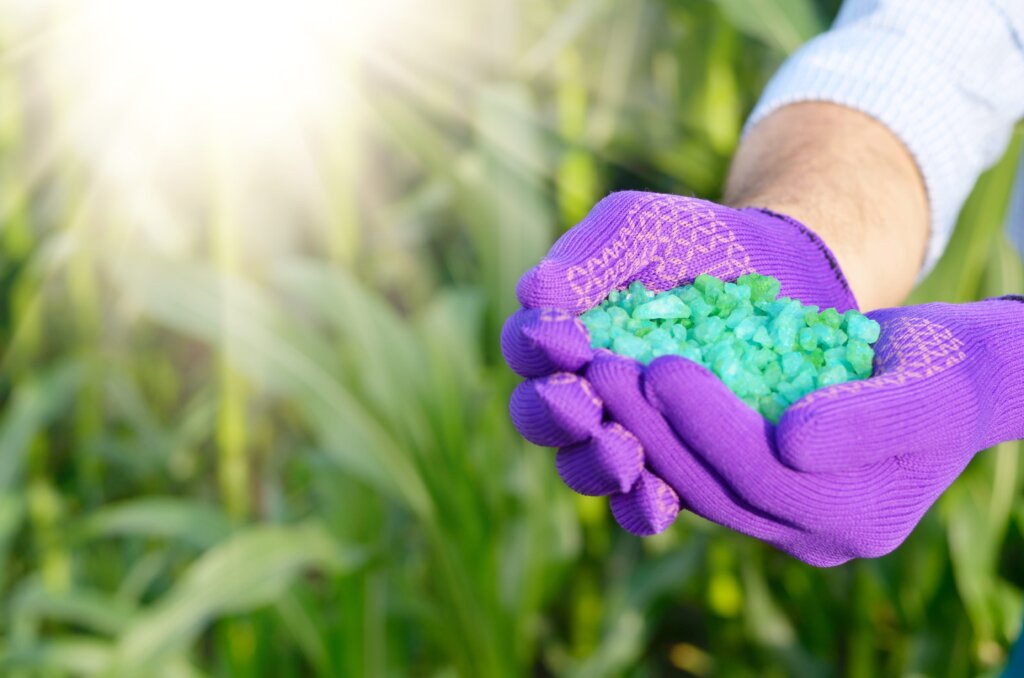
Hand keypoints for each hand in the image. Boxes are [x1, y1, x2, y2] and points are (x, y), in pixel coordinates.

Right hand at [503, 190, 858, 530]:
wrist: (786, 273)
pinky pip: (641, 504)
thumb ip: (590, 254)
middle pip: (540, 418)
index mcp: (561, 336)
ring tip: (621, 450)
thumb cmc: (698, 242)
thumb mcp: (642, 227)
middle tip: (583, 401)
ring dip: (594, 463)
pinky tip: (661, 497)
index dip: (536, 348)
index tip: (567, 336)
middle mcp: (583, 391)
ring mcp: (624, 434)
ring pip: (583, 468)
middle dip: (555, 413)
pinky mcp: (674, 469)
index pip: (526, 350)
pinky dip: (642, 506)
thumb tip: (535, 294)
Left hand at [583, 297, 1023, 565]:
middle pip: (715, 484)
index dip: (707, 422)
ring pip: (694, 482)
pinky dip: (658, 431)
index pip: (763, 473)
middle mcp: (813, 536)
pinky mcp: (758, 497)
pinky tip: (622, 389)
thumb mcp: (927, 388)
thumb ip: (867, 420)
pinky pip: (696, 470)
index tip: (659, 365)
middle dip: (655, 425)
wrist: (945, 383)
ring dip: (641, 428)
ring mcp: (782, 524)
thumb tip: (790, 443)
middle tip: (601, 366)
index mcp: (856, 516)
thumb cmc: (944, 374)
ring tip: (599, 372)